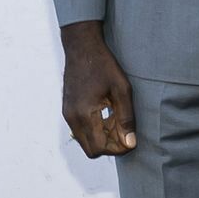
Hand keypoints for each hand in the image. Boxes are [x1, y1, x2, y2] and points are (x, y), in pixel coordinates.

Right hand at [60, 21, 135, 156]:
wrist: (82, 48)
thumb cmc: (104, 66)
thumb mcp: (122, 90)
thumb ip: (126, 118)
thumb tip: (130, 143)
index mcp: (85, 114)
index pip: (99, 148)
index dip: (117, 149)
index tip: (131, 140)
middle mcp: (72, 118)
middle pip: (91, 149)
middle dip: (110, 146)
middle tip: (125, 131)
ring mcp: (67, 115)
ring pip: (85, 141)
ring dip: (102, 137)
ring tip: (117, 120)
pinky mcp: (67, 110)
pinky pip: (80, 130)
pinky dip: (94, 129)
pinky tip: (107, 114)